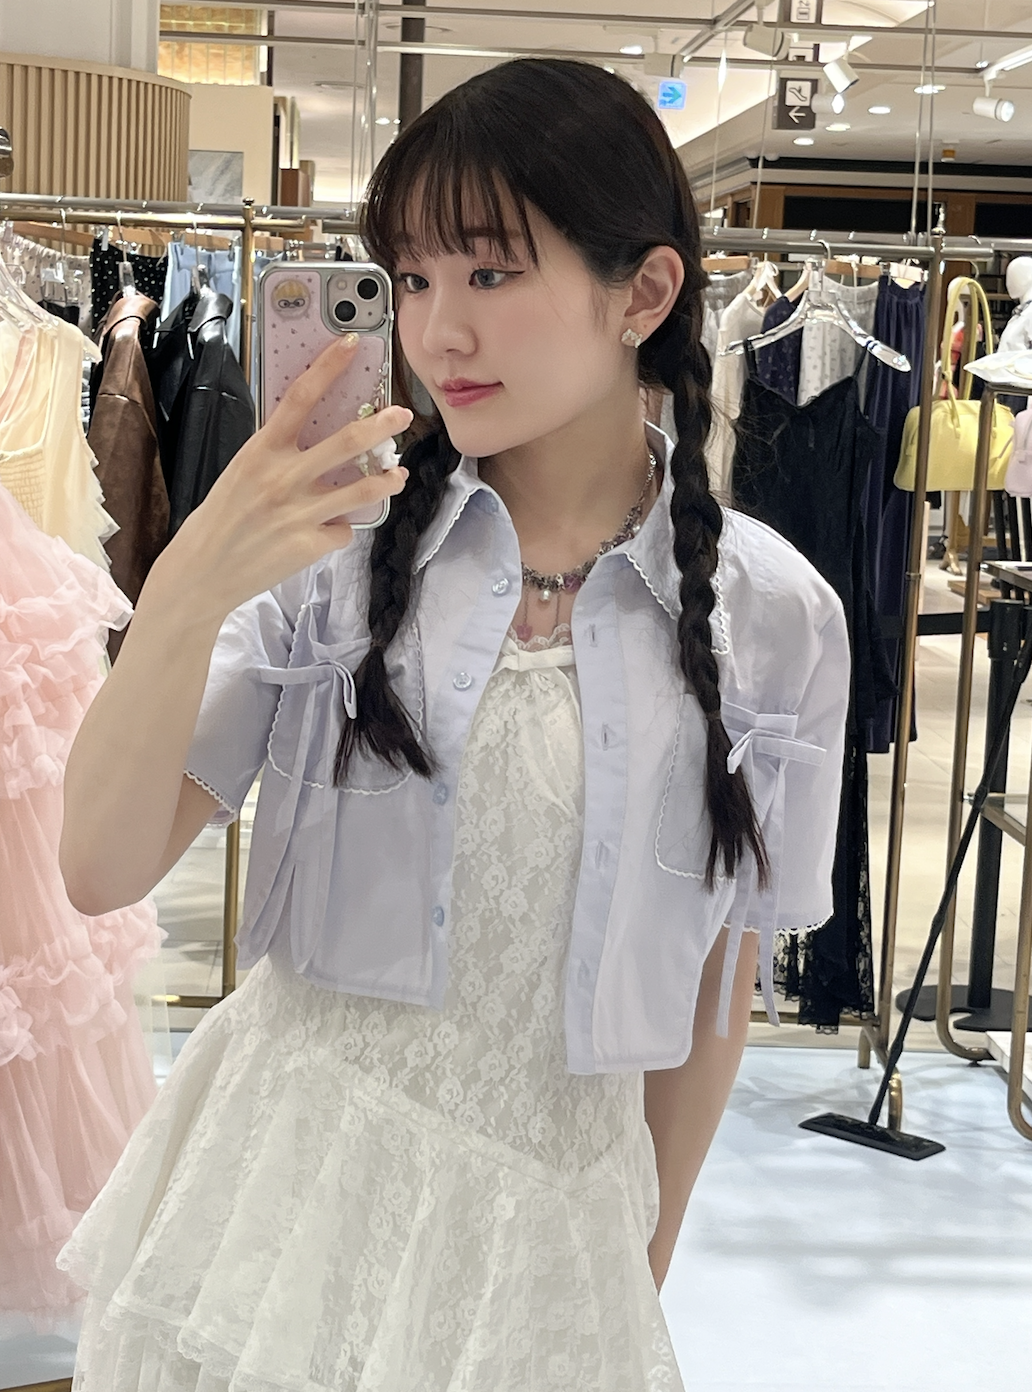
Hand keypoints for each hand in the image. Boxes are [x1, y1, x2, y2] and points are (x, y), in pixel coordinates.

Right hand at [158, 336, 411, 622]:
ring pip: (361, 489)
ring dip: (386, 480)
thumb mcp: (243, 471)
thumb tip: (319, 437)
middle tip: (403, 415)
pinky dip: (341, 528)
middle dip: (382, 425)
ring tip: (396, 475)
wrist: (202, 571)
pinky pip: (343, 529)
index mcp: (261, 450)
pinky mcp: (309, 545)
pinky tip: (329, 529)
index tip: (352, 344)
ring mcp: (299, 513)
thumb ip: (279, 454)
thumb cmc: (223, 517)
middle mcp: (282, 477)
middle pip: (347, 441)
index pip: (300, 397)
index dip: (329, 367)